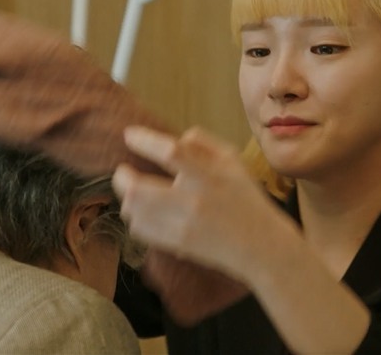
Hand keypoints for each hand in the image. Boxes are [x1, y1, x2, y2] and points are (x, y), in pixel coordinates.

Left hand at [112, 126, 297, 282]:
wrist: (259, 245)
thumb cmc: (245, 198)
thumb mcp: (233, 160)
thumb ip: (204, 142)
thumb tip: (175, 136)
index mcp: (208, 175)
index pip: (170, 152)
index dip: (144, 141)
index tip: (129, 135)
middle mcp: (193, 201)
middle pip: (137, 188)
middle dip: (122, 177)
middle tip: (122, 172)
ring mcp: (183, 225)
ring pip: (134, 211)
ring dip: (127, 198)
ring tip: (134, 191)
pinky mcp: (177, 244)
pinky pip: (140, 230)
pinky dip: (135, 218)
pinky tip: (143, 212)